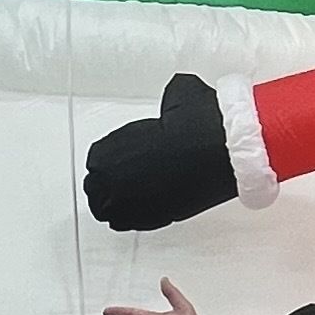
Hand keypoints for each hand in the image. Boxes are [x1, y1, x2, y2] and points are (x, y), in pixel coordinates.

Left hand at [84, 76, 236, 230]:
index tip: (127, 160)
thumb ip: (170, 99)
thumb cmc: (197, 128)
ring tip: (134, 194)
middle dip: (110, 182)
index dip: (113, 161)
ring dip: (118, 202)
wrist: (217, 154)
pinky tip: (146, 205)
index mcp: (105, 153)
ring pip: (109, 210)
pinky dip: (135, 215)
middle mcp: (109, 181)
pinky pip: (128, 223)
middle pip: (97, 188)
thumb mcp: (180, 94)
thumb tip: (181, 91)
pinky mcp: (148, 221)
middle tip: (128, 178)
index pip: (97, 162)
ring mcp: (126, 205)